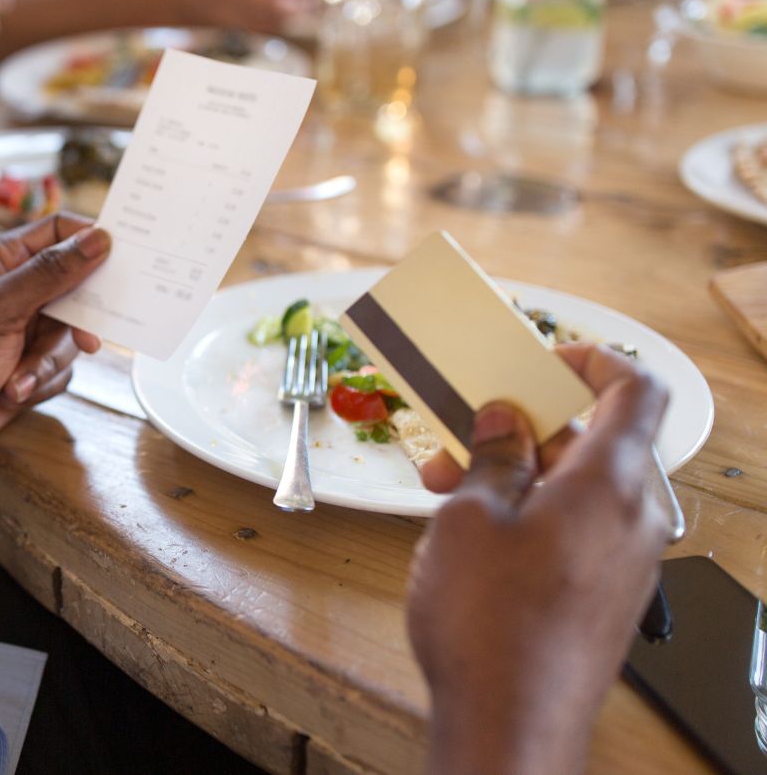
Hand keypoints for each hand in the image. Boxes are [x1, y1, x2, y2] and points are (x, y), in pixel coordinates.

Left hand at [0, 214, 109, 463]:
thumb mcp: (0, 308)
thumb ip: (52, 273)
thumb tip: (99, 240)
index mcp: (2, 259)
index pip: (60, 232)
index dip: (92, 240)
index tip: (127, 257)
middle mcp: (17, 288)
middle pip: (77, 287)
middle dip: (77, 322)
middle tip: (86, 338)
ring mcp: (25, 327)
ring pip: (72, 335)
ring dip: (46, 362)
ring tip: (15, 379)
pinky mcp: (30, 362)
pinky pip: (63, 366)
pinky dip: (40, 381)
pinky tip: (11, 392)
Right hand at [407, 344, 670, 774]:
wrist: (512, 725)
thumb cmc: (491, 626)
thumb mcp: (468, 518)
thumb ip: (490, 457)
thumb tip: (504, 423)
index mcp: (610, 483)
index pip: (637, 390)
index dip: (594, 360)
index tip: (543, 359)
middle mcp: (633, 519)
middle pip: (594, 442)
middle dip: (522, 429)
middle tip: (460, 435)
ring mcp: (626, 563)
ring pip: (579, 490)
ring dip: (517, 476)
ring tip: (447, 491)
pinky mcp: (607, 598)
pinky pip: (579, 532)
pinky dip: (532, 517)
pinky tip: (474, 538)